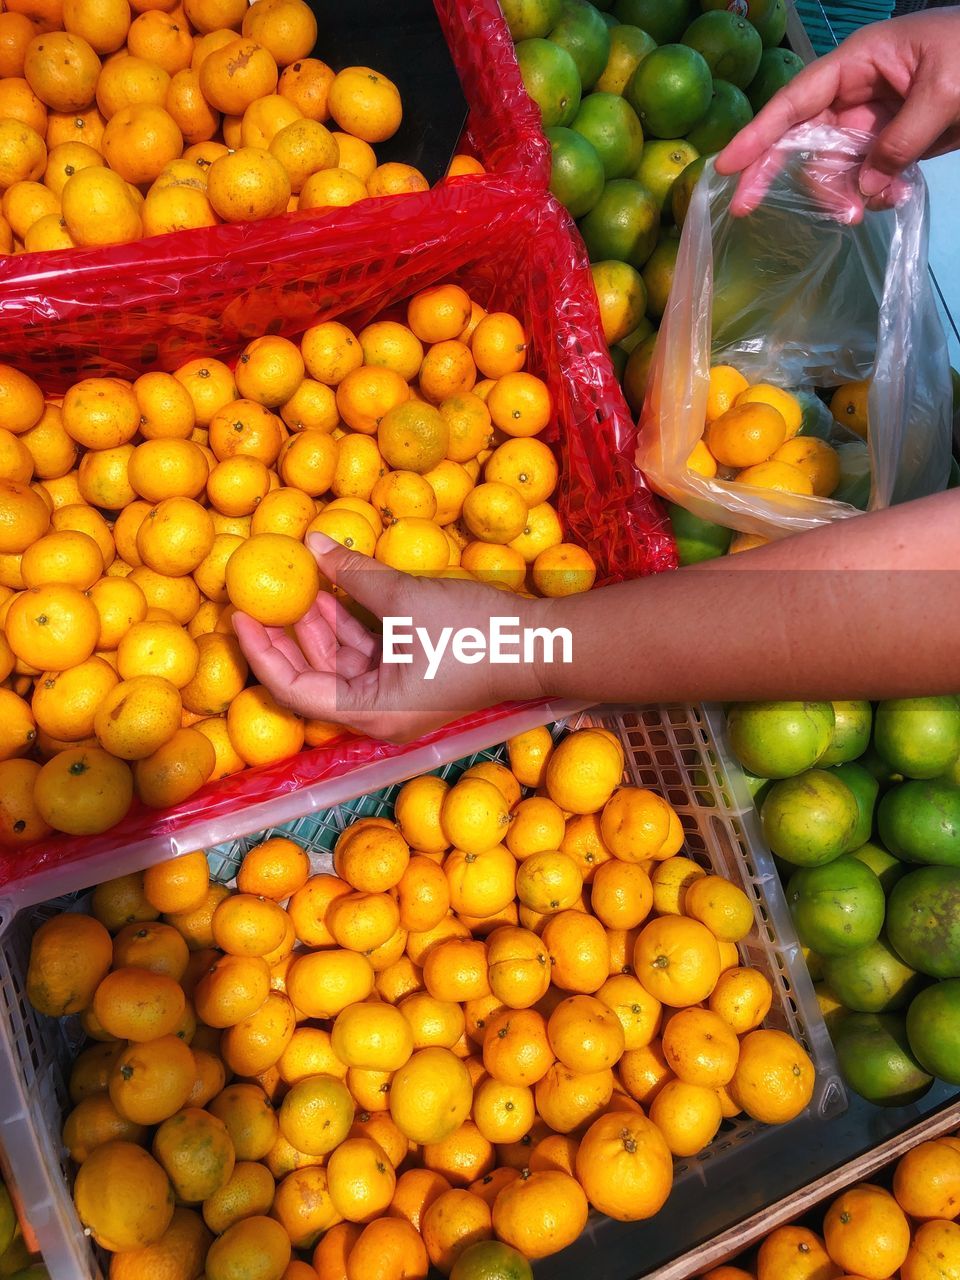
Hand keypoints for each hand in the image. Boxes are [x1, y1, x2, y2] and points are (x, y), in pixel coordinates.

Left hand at [232, 534, 550, 743]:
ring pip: (345, 663)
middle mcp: (380, 716)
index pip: (294, 689)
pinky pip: (372, 655)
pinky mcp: (417, 680)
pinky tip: (341, 589)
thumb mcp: (406, 598)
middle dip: (292, 633)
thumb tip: (314, 544)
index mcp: (371, 713)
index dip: (261, 651)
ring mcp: (400, 699)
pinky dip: (355, 625)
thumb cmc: (474, 633)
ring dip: (325, 624)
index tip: (239, 615)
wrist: (542, 646)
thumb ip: (354, 574)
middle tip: (265, 592)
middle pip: (316, 677)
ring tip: (306, 580)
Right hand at [716, 10, 959, 214]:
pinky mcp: (892, 142)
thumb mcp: (945, 91)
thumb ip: (901, 142)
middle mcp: (857, 91)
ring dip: (843, 194)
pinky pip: (865, 176)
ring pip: (833, 167)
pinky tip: (894, 197)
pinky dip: (874, 194)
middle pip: (801, 138)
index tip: (727, 165)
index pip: (796, 101)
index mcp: (860, 62)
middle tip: (748, 208)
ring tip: (871, 207)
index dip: (758, 133)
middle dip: (784, 175)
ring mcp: (873, 119)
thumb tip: (867, 187)